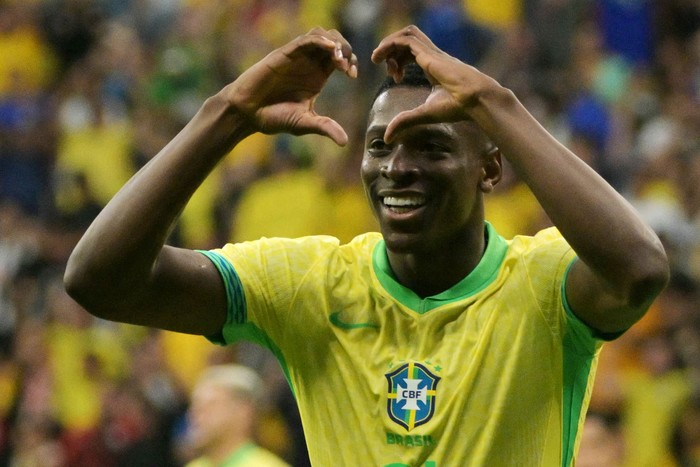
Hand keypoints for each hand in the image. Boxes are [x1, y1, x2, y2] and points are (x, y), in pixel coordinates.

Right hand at [223, 28, 356, 145]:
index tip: (352, 75)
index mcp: (317, 76)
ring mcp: (297, 57)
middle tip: (346, 68)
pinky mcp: (284, 54)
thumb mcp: (304, 123)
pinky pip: (306, 40)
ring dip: (335, 42)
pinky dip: (320, 40)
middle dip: (346, 49)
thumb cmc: (274, 118)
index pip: (340, 59)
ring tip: (338, 60)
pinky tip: (329, 49)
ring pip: (321, 35)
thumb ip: (325, 128)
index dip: (350, 61)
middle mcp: (309, 64)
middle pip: (334, 42)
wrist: (248, 113)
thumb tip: (345, 142)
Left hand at [371, 25, 500, 141]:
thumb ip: (405, 121)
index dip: (399, 62)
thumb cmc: (457, 107)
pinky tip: (380, 57)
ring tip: (377, 59)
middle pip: (408, 40)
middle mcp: (432, 56)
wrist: (475, 99)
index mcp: (434, 66)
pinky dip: (389, 44)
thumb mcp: (424, 114)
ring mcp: (431, 52)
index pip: (413, 53)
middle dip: (391, 50)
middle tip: (385, 68)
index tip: (396, 78)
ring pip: (407, 34)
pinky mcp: (428, 53)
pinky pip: (405, 40)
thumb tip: (387, 138)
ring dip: (388, 44)